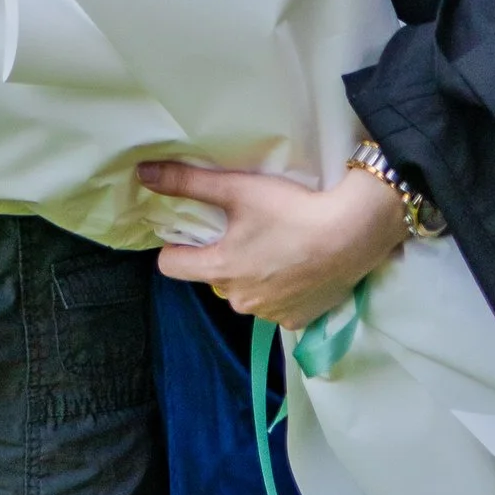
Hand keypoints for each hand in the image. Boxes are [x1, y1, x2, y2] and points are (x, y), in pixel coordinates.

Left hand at [139, 158, 407, 331]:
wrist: (351, 234)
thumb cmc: (290, 210)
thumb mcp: (236, 189)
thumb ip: (188, 182)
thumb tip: (143, 173)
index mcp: (220, 270)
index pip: (172, 266)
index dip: (176, 246)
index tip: (191, 231)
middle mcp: (240, 301)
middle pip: (213, 276)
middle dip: (223, 256)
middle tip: (246, 228)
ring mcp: (270, 315)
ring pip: (246, 292)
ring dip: (253, 273)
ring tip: (276, 244)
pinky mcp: (298, 320)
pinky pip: (275, 305)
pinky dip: (280, 288)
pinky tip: (296, 266)